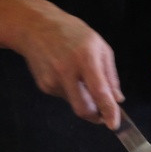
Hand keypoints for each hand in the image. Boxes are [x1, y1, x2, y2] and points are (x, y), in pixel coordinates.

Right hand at [15, 10, 122, 128]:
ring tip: (81, 77)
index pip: (99, 92)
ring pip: (74, 103)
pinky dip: (72, 91)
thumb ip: (110, 74)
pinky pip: (64, 96)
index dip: (108, 111)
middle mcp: (66, 72)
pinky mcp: (43, 86)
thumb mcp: (99, 46)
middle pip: (83, 108)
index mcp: (85, 59)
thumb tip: (117, 99)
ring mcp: (52, 81)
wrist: (33, 27)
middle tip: (105, 115)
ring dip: (84, 99)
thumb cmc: (72, 33)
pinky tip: (68, 74)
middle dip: (96, 117)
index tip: (114, 124)